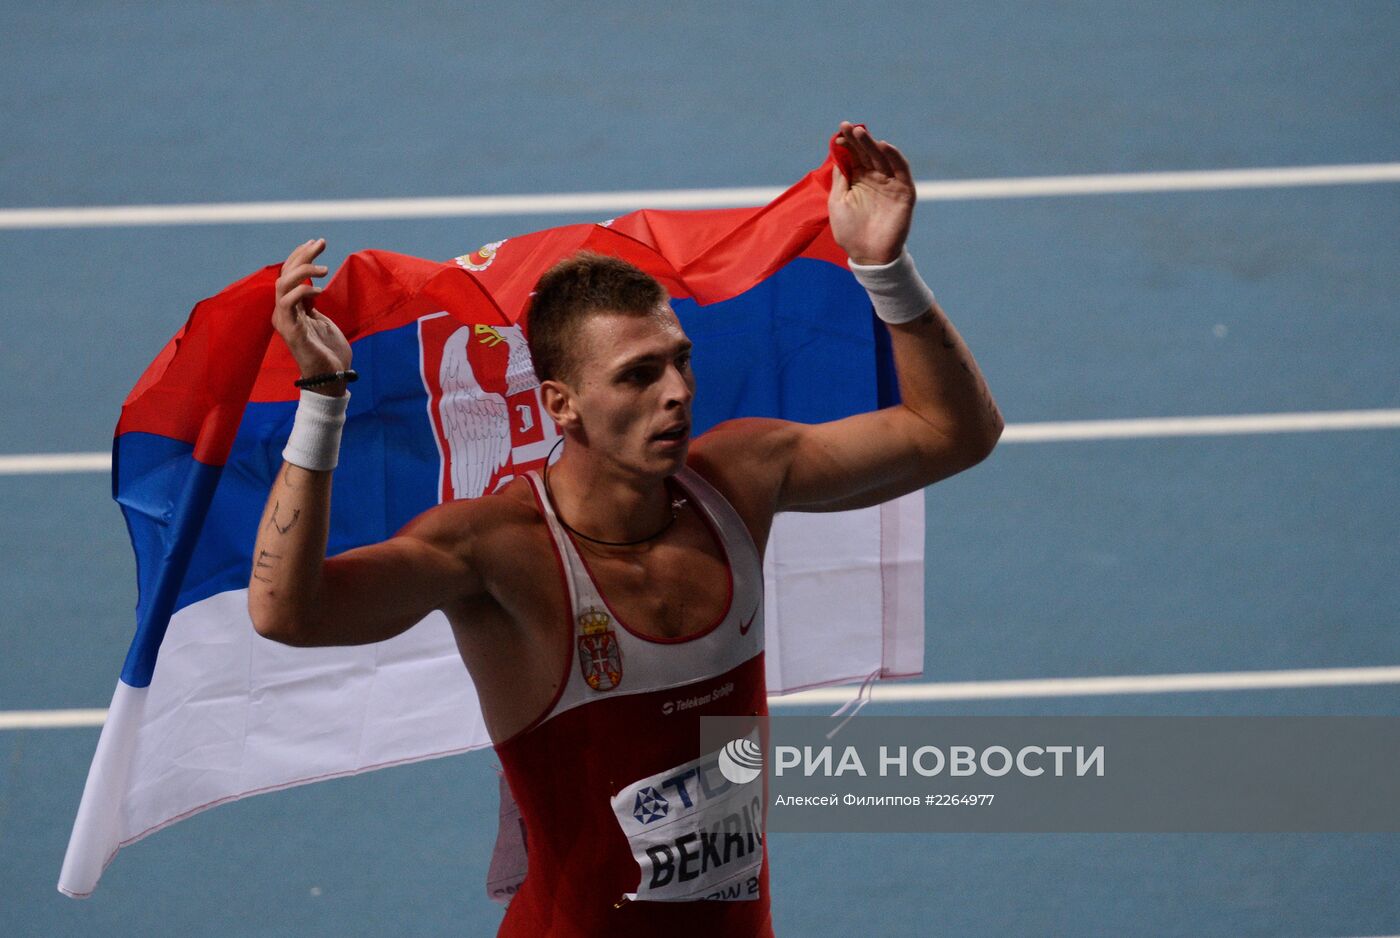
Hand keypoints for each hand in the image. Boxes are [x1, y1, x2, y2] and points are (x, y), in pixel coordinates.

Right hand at [273, 238, 350, 395]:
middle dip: (302, 254)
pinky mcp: (291, 330)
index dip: (300, 255)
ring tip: (324, 268)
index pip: (289, 274)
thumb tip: (312, 286)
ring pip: (282, 284)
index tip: (317, 242)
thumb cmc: (328, 352)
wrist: (332, 377)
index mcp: (290, 308)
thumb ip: (312, 304)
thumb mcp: (320, 321)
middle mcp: (282, 312)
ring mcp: (285, 321)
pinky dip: (302, 290)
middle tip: (321, 243)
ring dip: (302, 270)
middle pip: (284, 274)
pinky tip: (319, 290)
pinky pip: (288, 302)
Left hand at [828, 122, 915, 265]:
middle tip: (849, 126)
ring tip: (860, 132)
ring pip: (882, 158)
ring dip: (873, 144)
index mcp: (857, 180)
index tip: (838, 134)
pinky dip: (894, 157)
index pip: (853, 156)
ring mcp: (889, 183)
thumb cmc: (849, 231)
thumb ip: (840, 179)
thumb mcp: (838, 202)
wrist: (868, 255)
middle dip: (858, 139)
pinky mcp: (904, 191)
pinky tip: (884, 146)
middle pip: (866, 153)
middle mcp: (874, 178)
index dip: (846, 144)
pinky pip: (901, 170)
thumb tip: (838, 154)